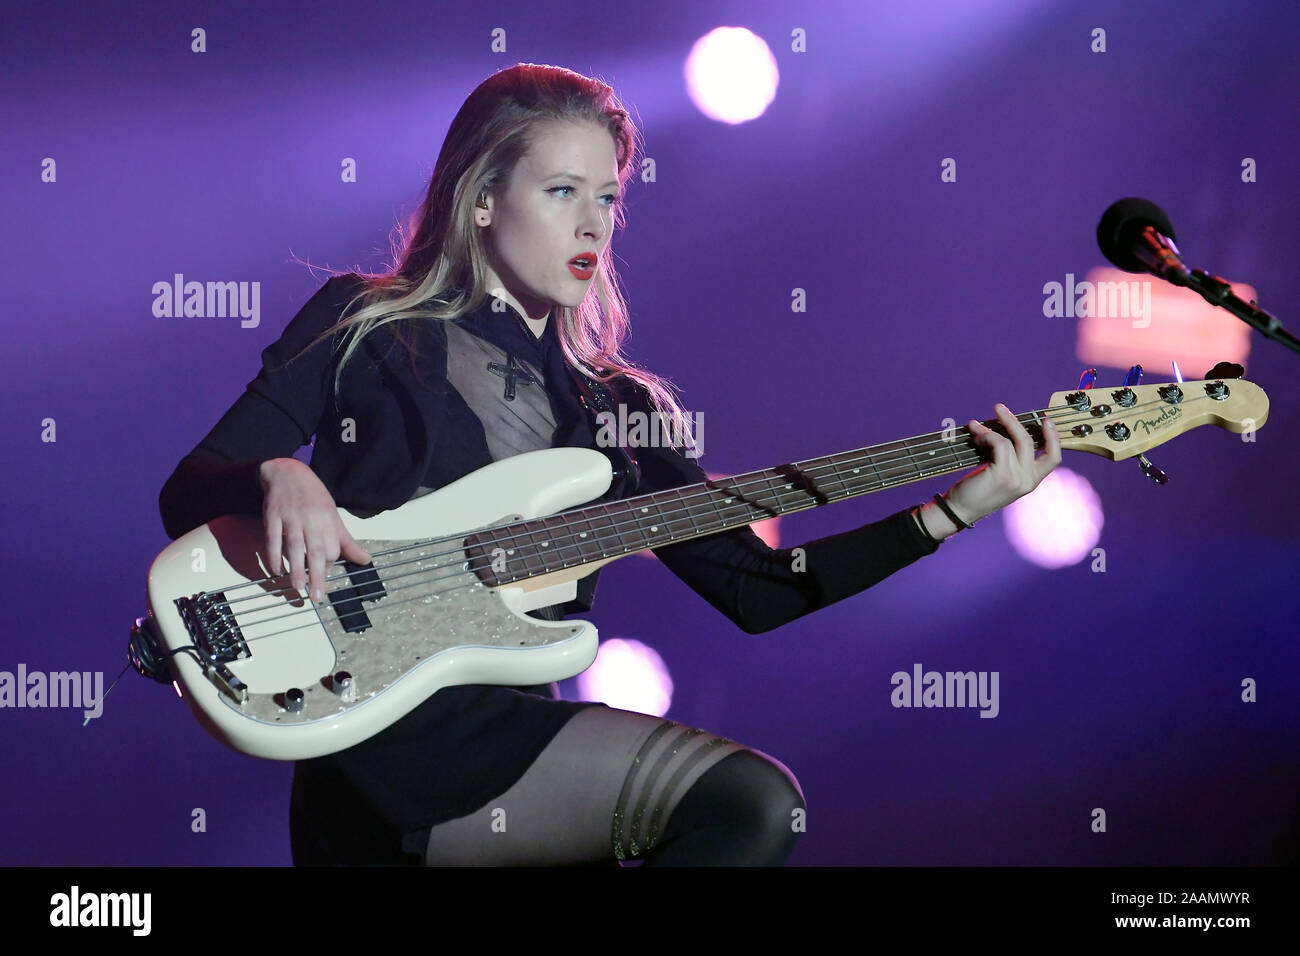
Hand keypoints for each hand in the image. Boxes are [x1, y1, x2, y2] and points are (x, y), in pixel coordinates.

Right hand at [259, 458, 371, 602]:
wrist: (287, 472)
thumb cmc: (314, 497)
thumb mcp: (333, 516)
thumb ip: (347, 541)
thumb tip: (365, 560)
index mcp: (328, 519)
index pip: (332, 547)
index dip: (329, 563)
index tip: (323, 575)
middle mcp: (310, 518)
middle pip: (315, 550)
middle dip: (317, 574)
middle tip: (317, 595)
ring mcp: (290, 517)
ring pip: (293, 546)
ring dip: (295, 568)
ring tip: (298, 588)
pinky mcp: (272, 517)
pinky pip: (272, 540)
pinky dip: (273, 556)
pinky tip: (276, 571)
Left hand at [944, 403, 1060, 523]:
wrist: (958, 511)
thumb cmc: (975, 491)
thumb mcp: (999, 476)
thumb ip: (1009, 459)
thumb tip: (1005, 429)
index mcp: (1030, 481)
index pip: (1053, 458)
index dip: (1054, 437)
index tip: (1046, 420)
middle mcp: (1028, 481)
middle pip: (1030, 441)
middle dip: (1013, 421)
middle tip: (999, 407)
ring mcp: (1017, 479)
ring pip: (1012, 440)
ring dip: (990, 428)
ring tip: (974, 427)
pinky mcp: (1003, 475)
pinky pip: (999, 443)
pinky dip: (986, 435)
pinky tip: (975, 436)